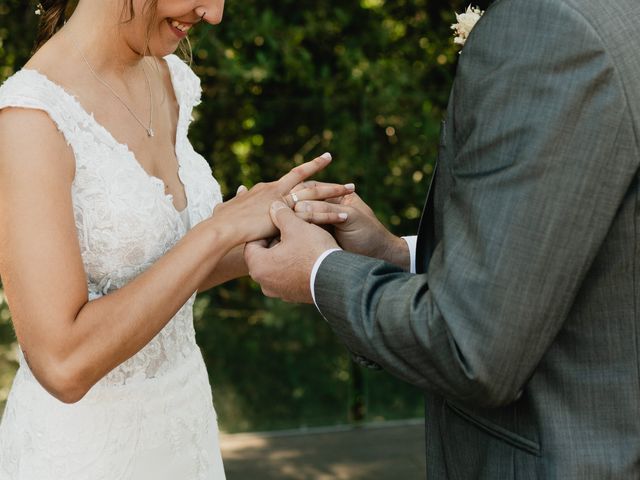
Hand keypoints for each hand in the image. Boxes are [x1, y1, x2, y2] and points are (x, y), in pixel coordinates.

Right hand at [211, 153, 349, 243]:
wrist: (222, 228)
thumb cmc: (220, 222)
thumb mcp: (226, 210)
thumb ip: (231, 205)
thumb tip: (226, 202)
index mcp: (266, 190)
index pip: (291, 179)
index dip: (306, 173)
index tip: (318, 167)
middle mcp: (277, 189)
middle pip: (307, 181)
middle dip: (326, 180)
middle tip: (344, 177)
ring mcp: (284, 199)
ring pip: (316, 192)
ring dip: (335, 191)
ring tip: (353, 189)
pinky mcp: (288, 212)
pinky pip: (314, 211)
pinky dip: (330, 213)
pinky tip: (346, 214)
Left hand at [244, 201, 339, 302]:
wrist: (337, 279)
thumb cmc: (313, 251)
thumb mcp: (296, 226)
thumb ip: (281, 214)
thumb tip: (273, 205)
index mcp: (258, 266)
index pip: (252, 242)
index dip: (266, 228)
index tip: (279, 222)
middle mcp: (264, 283)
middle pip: (264, 255)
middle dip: (276, 241)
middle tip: (290, 230)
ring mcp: (278, 292)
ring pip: (276, 266)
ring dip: (285, 254)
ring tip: (301, 242)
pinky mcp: (292, 297)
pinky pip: (288, 277)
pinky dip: (294, 267)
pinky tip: (308, 257)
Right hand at [294, 192, 409, 268]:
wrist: (378, 257)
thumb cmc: (369, 234)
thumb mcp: (350, 217)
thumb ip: (326, 210)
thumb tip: (298, 207)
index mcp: (335, 195)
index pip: (311, 189)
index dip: (299, 194)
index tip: (290, 203)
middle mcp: (324, 207)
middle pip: (301, 202)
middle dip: (291, 209)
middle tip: (283, 218)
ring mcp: (319, 223)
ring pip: (298, 219)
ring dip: (290, 223)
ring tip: (283, 231)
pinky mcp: (316, 239)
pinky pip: (300, 233)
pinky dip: (293, 235)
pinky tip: (285, 240)